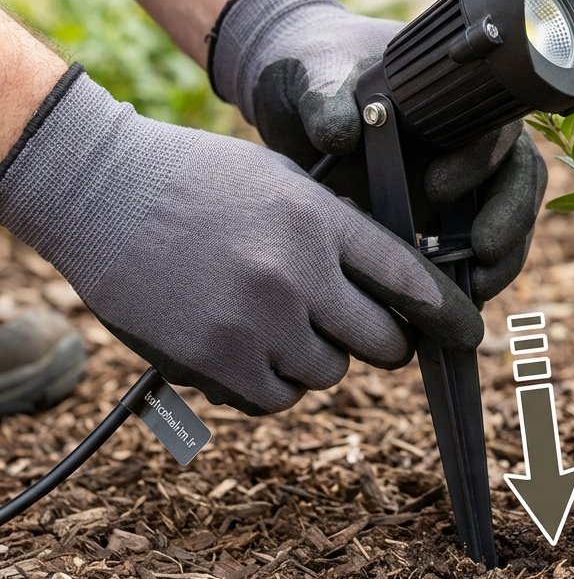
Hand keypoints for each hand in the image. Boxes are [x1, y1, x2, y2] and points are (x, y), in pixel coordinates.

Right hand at [0, 68, 482, 414]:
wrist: (102, 191)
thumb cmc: (198, 178)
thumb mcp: (282, 180)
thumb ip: (337, 229)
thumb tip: (392, 280)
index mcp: (321, 219)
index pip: (410, 279)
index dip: (447, 312)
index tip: (466, 332)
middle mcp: (298, 272)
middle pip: (382, 342)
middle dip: (384, 344)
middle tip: (368, 335)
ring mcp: (257, 320)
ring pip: (328, 375)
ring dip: (316, 360)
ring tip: (281, 324)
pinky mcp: (215, 360)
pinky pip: (275, 399)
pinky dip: (271, 384)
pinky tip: (248, 347)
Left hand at [208, 0, 546, 300]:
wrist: (297, 99)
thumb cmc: (314, 72)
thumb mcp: (314, 75)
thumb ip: (325, 98)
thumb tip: (340, 133)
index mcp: (449, 96)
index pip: (491, 125)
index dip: (478, 160)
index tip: (437, 189)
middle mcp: (467, 139)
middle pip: (518, 177)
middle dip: (510, 218)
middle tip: (481, 254)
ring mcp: (460, 180)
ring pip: (506, 217)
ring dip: (503, 257)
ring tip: (474, 291)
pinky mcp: (441, 218)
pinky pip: (472, 250)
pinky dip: (470, 276)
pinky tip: (451, 302)